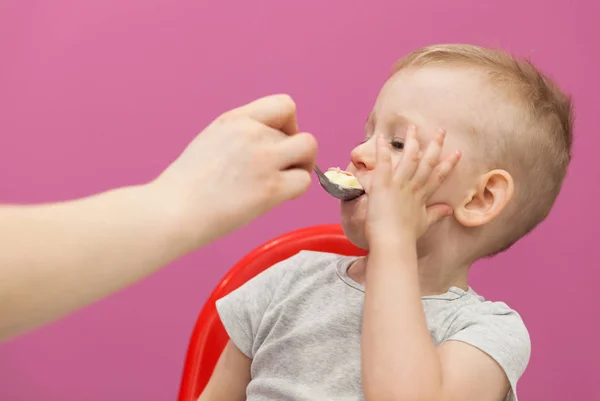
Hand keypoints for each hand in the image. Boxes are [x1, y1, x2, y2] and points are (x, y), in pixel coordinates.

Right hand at [151, 94, 316, 246]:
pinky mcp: (270, 188)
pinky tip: (277, 198)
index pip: (285, 105)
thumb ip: (242, 135)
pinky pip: (305, 180)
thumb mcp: (212, 140)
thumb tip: (273, 143)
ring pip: (308, 151)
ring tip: (280, 184)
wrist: (171, 211)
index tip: (277, 144)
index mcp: (235, 119)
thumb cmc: (187, 186)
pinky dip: (296, 190)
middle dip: (293, 153)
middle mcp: (252, 133)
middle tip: (277, 173)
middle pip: (299, 133)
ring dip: (301, 168)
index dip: (289, 125)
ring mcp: (263, 159)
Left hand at [365, 125, 460, 244]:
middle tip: (441, 130)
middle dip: (434, 146)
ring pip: (408, 159)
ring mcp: (398, 185)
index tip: (457, 152)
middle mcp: (412, 188)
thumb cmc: (406, 237)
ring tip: (412, 128)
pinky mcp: (383, 186)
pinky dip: (381, 151)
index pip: (438, 176)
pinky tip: (380, 138)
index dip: (448, 164)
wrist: (392, 244)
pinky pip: (383, 164)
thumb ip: (436, 214)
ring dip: (411, 142)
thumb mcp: (424, 224)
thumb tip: (449, 209)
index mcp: (421, 197)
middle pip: (426, 163)